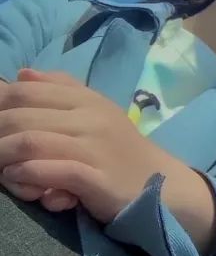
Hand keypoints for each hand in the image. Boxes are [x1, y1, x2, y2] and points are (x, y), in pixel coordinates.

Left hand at [0, 70, 196, 224]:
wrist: (160, 182)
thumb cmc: (119, 148)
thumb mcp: (96, 111)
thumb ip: (61, 89)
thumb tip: (22, 74)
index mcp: (88, 100)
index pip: (28, 90)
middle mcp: (91, 119)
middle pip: (22, 117)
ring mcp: (95, 148)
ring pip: (31, 142)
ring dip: (3, 156)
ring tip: (1, 169)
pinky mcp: (96, 179)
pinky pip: (50, 171)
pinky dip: (25, 175)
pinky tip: (18, 180)